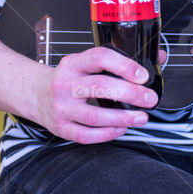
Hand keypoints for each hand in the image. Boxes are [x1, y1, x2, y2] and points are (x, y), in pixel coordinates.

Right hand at [33, 47, 165, 143]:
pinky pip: (86, 135)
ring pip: (95, 116)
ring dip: (123, 118)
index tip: (142, 75)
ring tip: (141, 118)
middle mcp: (65, 84)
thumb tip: (157, 58)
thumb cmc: (67, 79)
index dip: (124, 65)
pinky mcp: (61, 127)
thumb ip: (118, 61)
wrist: (34, 94)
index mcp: (73, 64)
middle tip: (149, 99)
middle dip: (131, 94)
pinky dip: (107, 134)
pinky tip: (121, 129)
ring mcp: (62, 108)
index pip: (99, 58)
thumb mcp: (85, 64)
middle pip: (100, 87)